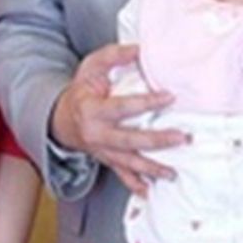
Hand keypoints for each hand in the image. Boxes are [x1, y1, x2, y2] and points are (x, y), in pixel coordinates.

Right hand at [51, 43, 186, 195]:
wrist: (61, 118)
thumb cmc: (81, 90)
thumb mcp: (91, 66)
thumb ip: (114, 56)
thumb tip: (140, 50)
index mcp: (92, 109)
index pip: (124, 107)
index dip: (147, 102)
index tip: (170, 96)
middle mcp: (97, 134)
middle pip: (131, 140)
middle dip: (158, 141)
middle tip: (181, 137)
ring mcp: (102, 150)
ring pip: (129, 163)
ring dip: (152, 169)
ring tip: (172, 173)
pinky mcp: (106, 160)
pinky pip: (121, 175)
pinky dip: (135, 186)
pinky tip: (149, 192)